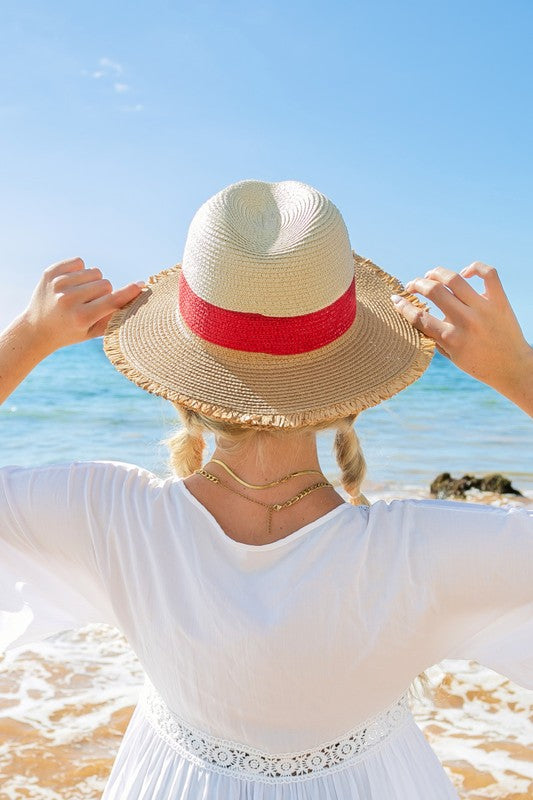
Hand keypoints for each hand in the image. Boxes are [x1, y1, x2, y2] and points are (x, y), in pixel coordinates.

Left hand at [22, 257, 143, 354]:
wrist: (36, 329)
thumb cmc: (71, 332)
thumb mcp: (93, 332)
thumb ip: (115, 316)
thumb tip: (137, 294)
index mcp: (80, 317)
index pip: (112, 300)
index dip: (129, 293)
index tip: (141, 285)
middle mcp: (68, 300)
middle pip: (105, 284)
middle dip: (105, 292)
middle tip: (92, 304)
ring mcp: (58, 284)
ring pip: (94, 272)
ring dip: (92, 282)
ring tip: (80, 295)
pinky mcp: (51, 272)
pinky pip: (79, 262)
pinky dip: (80, 272)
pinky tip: (71, 285)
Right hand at [391, 261, 532, 412]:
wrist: (512, 367)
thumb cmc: (478, 364)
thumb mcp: (451, 356)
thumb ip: (433, 337)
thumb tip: (415, 317)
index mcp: (451, 338)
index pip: (419, 316)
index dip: (402, 306)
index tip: (395, 298)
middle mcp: (466, 321)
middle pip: (434, 291)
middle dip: (417, 284)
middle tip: (412, 286)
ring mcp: (484, 308)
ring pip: (454, 279)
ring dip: (436, 273)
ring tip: (430, 276)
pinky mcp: (500, 300)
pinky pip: (487, 273)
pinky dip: (473, 267)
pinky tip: (464, 274)